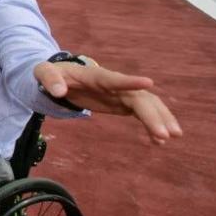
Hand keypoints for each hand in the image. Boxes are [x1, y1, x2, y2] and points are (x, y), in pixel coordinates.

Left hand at [34, 61, 182, 144]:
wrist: (60, 77)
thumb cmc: (51, 74)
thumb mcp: (43, 73)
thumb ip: (49, 80)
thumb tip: (59, 92)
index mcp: (95, 75)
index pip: (114, 79)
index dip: (130, 82)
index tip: (149, 83)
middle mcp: (114, 84)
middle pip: (138, 97)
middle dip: (153, 114)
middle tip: (166, 134)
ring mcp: (120, 93)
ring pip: (146, 104)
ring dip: (160, 119)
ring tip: (172, 137)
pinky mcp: (121, 103)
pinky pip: (141, 113)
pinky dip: (151, 125)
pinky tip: (158, 141)